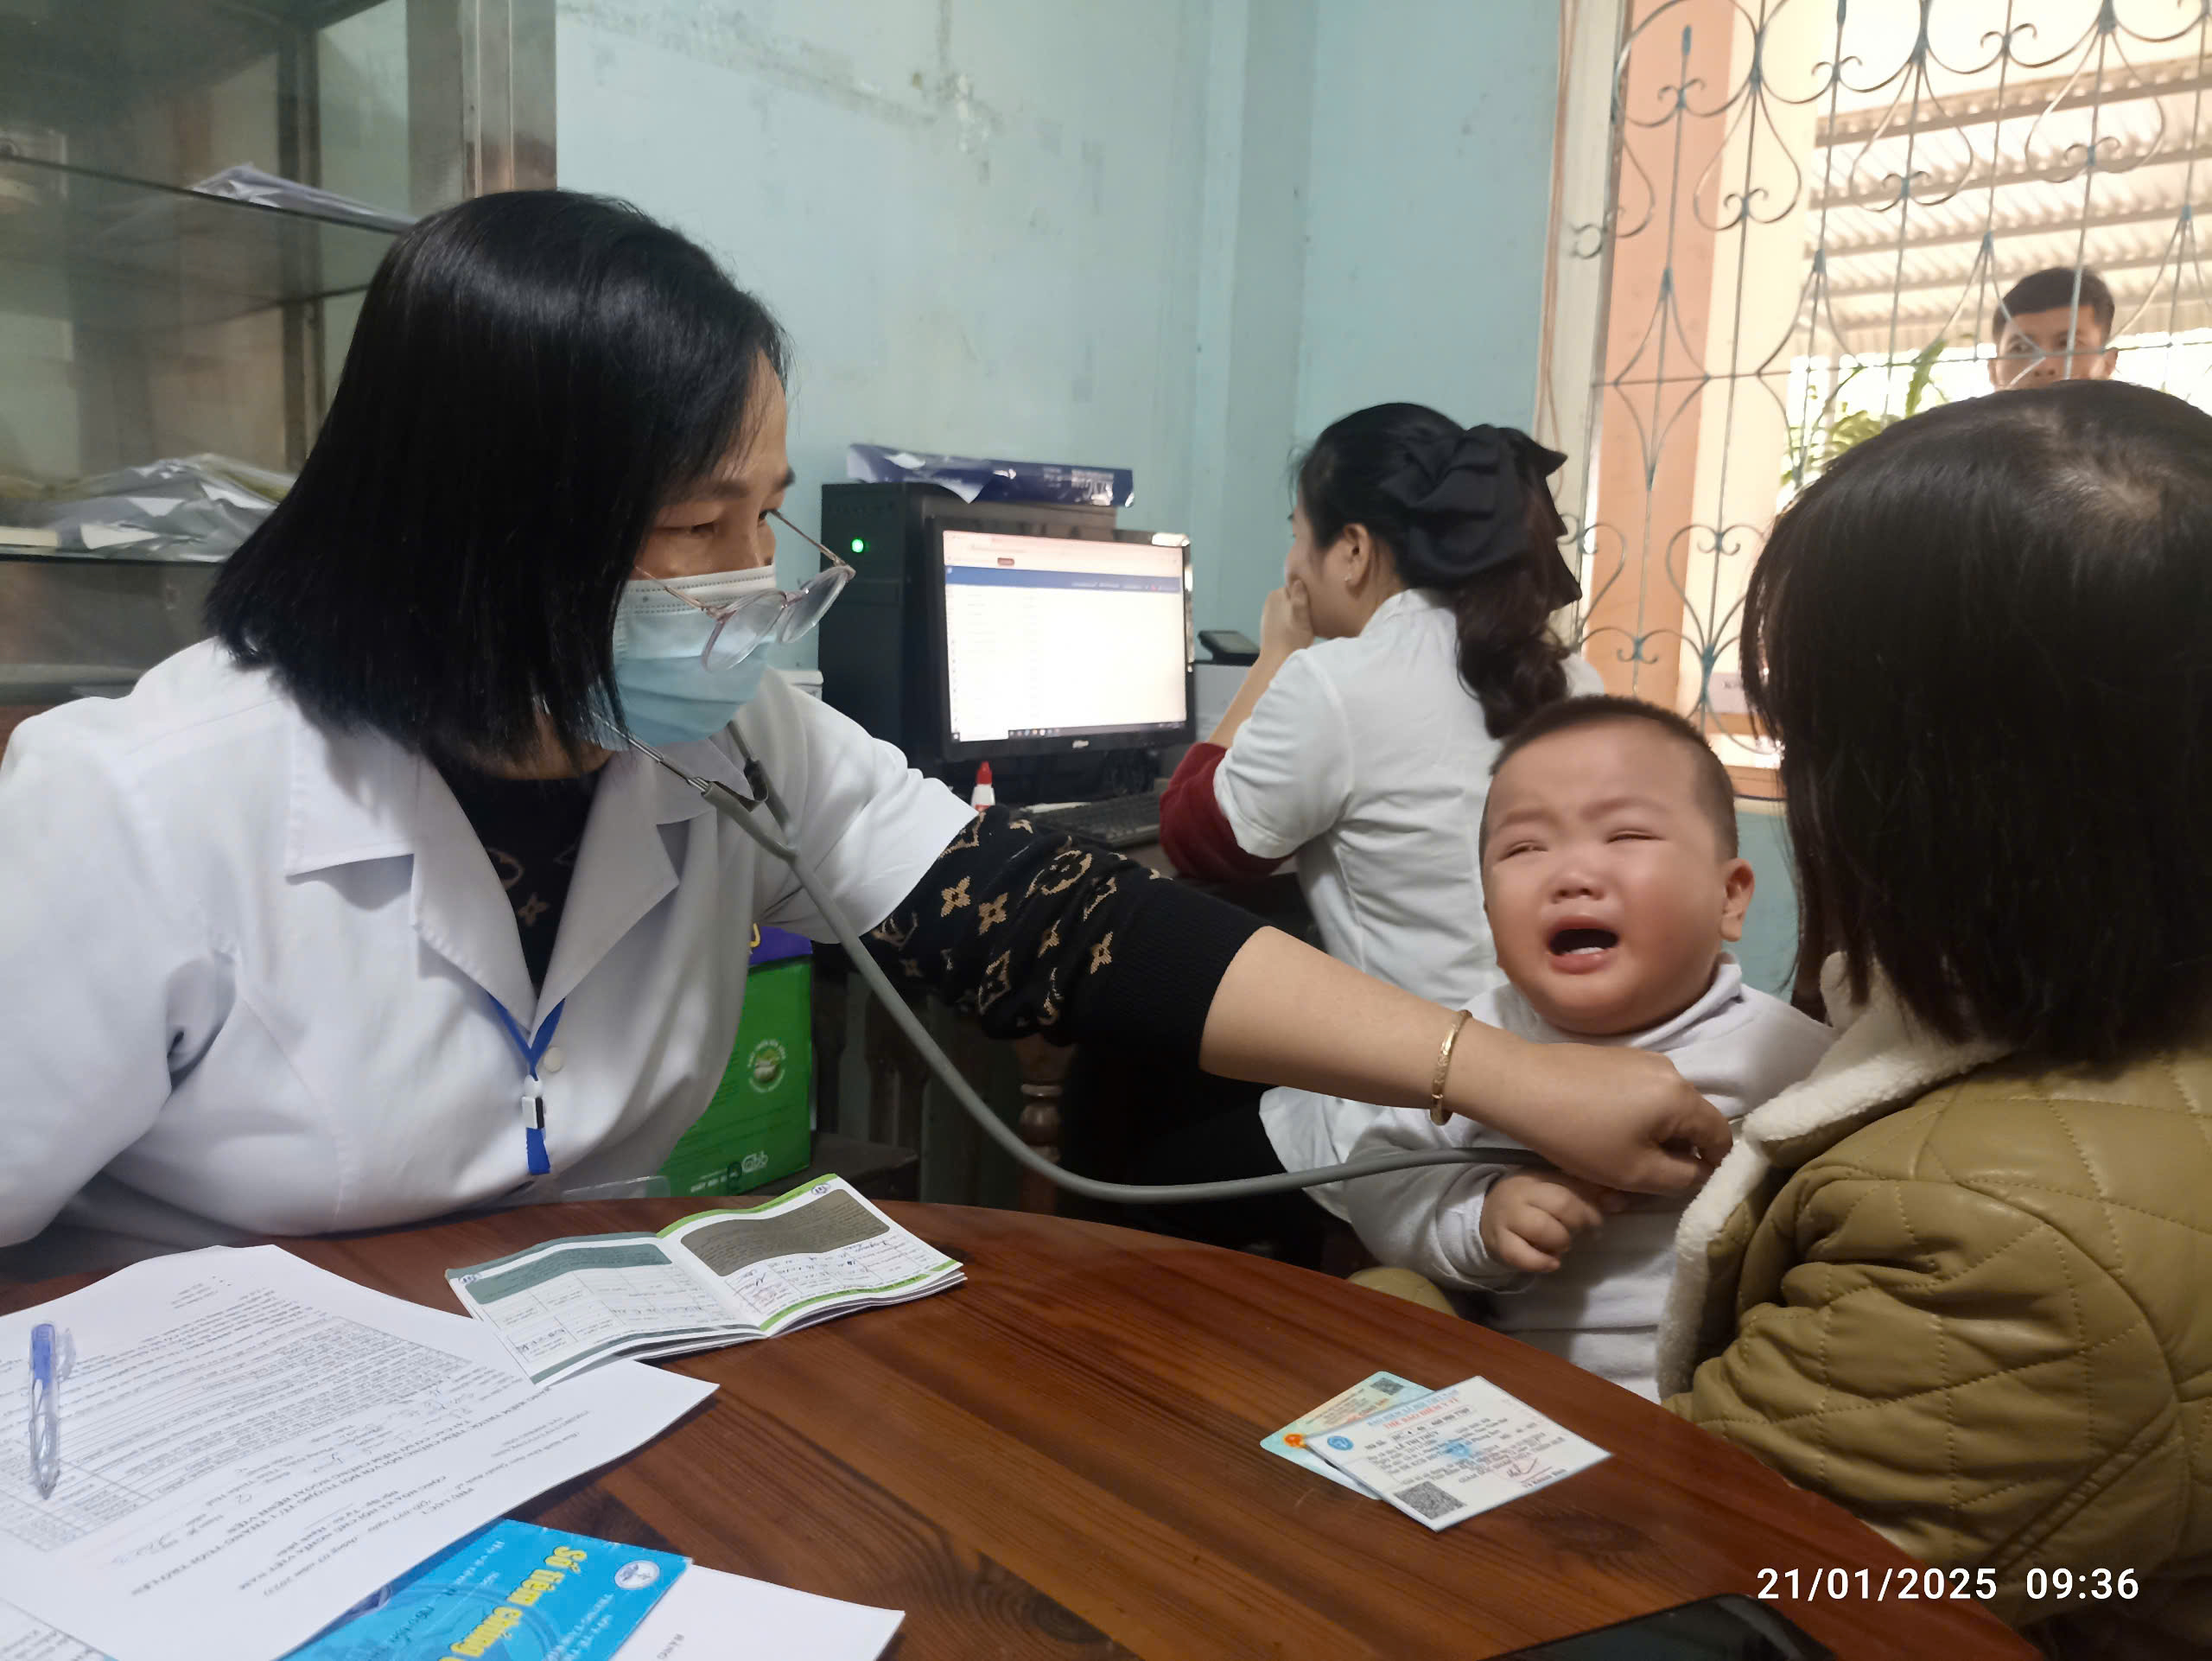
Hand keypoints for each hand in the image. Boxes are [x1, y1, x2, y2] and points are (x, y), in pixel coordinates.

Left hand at [1259, 581, 1313, 658]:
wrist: (1277, 661)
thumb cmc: (1292, 639)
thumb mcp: (1301, 617)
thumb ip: (1300, 599)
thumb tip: (1299, 580)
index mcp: (1276, 594)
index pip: (1297, 586)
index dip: (1308, 593)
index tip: (1318, 602)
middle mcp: (1270, 601)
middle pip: (1293, 596)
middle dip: (1303, 603)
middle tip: (1316, 614)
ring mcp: (1269, 613)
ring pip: (1290, 607)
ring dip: (1299, 613)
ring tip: (1309, 622)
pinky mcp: (1270, 625)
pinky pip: (1286, 617)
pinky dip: (1293, 621)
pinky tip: (1299, 629)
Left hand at [1465, 1038, 1732, 1195]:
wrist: (1521, 1087)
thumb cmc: (1580, 1135)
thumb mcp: (1635, 1172)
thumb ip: (1682, 1177)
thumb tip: (1701, 1170)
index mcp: (1683, 1096)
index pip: (1721, 1134)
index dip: (1712, 1164)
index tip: (1685, 1184)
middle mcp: (1670, 1069)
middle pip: (1692, 1119)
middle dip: (1678, 1151)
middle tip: (1645, 1178)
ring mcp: (1642, 1058)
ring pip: (1665, 1108)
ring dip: (1653, 1135)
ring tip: (1618, 1157)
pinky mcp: (1616, 1057)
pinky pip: (1641, 1093)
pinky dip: (1634, 1116)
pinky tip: (1602, 1131)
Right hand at [1479, 1170, 1623, 1273]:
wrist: (1489, 1215)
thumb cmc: (1531, 1202)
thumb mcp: (1556, 1189)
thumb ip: (1589, 1193)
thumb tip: (1621, 1201)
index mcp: (1537, 1177)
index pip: (1571, 1186)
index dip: (1591, 1206)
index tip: (1597, 1220)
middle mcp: (1520, 1194)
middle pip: (1560, 1205)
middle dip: (1580, 1222)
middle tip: (1585, 1233)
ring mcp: (1507, 1220)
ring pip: (1542, 1228)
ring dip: (1562, 1241)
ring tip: (1564, 1245)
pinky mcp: (1499, 1245)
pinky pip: (1521, 1256)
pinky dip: (1542, 1262)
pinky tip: (1553, 1263)